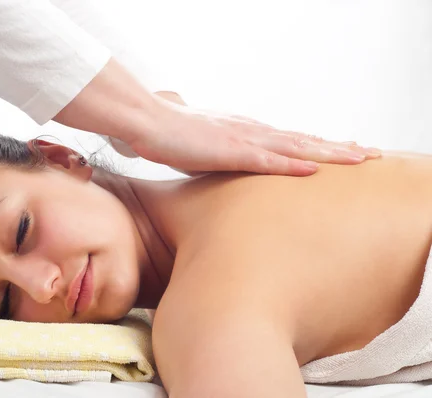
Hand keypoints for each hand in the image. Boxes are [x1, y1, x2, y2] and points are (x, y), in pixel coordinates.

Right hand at [127, 98, 379, 175]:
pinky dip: (292, 165)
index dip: (318, 146)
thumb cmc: (168, 135)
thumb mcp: (199, 146)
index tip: (342, 151)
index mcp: (245, 131)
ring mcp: (243, 140)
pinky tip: (314, 170)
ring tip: (360, 158)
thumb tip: (218, 160)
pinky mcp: (229, 151)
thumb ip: (215, 152)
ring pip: (295, 147)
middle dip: (337, 148)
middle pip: (302, 140)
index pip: (289, 139)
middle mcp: (251, 131)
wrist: (148, 122)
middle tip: (370, 154)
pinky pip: (267, 160)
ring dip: (328, 153)